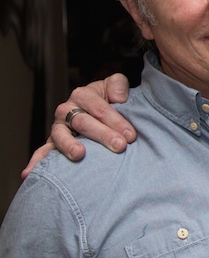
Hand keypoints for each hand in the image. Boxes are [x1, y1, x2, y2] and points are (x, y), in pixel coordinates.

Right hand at [21, 73, 135, 178]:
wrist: (99, 109)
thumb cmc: (109, 99)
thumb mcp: (114, 85)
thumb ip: (118, 85)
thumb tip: (119, 98)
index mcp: (83, 95)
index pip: (100, 108)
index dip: (116, 120)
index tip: (130, 135)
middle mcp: (67, 110)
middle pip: (84, 122)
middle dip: (102, 135)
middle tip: (119, 146)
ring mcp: (58, 127)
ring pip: (61, 136)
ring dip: (69, 146)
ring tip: (79, 155)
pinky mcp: (52, 142)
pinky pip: (42, 151)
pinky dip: (36, 161)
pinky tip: (30, 172)